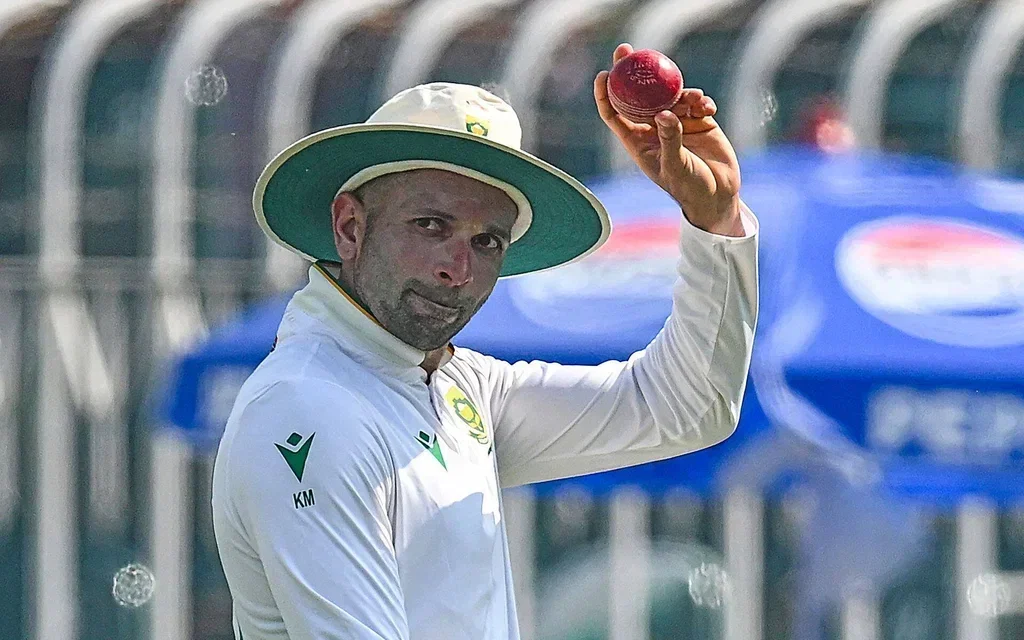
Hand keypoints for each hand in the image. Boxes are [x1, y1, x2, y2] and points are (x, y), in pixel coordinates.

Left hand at [594, 43, 743, 236]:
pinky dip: (701, 100)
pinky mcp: (699, 121)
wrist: (718, 195)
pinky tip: (708, 107)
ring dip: (681, 91)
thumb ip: (669, 140)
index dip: (605, 94)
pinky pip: (696, 102)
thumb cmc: (689, 187)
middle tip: (629, 49)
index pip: (614, 113)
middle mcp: (654, 127)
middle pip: (638, 94)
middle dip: (633, 70)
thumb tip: (664, 114)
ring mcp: (676, 122)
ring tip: (694, 100)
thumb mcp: (676, 167)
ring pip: (671, 94)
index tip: (604, 73)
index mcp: (638, 140)